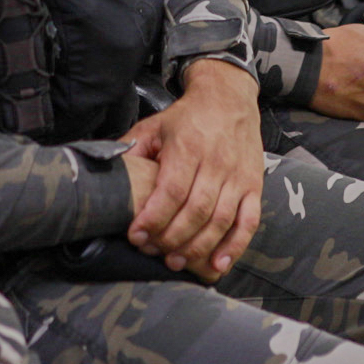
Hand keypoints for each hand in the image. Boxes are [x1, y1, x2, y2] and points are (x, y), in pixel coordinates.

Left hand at [120, 59, 262, 282]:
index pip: (172, 190)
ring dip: (198, 247)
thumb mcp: (153, 126)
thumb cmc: (187, 118)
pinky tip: (217, 264)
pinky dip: (235, 246)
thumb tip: (109, 177)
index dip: (153, 218)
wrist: (228, 98)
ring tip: (176, 262)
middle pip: (196, 210)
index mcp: (187, 147)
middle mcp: (216, 163)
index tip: (136, 236)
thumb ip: (131, 150)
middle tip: (154, 252)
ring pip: (220, 220)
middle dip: (172, 238)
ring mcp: (237, 176)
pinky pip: (248, 222)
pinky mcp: (253, 186)